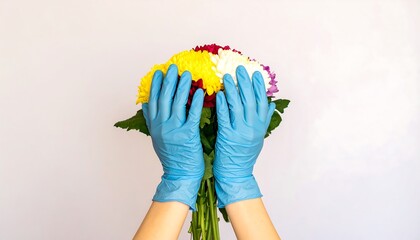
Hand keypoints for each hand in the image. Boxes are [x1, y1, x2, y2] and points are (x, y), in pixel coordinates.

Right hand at [142, 64, 204, 209]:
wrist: (180, 174)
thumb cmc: (172, 156)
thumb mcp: (157, 138)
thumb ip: (153, 121)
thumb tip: (147, 104)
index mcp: (154, 125)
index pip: (153, 100)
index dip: (156, 85)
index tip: (159, 72)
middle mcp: (161, 125)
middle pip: (164, 97)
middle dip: (169, 80)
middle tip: (174, 67)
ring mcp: (173, 130)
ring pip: (177, 102)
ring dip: (182, 86)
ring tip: (188, 74)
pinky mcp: (187, 134)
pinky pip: (192, 114)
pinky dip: (195, 101)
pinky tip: (200, 91)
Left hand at [214, 65, 274, 207]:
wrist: (236, 174)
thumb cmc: (245, 155)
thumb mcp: (259, 137)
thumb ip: (264, 120)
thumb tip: (271, 103)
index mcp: (261, 127)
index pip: (263, 103)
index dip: (260, 87)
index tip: (256, 74)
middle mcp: (252, 128)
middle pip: (250, 101)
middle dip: (246, 83)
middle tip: (241, 69)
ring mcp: (240, 132)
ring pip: (238, 106)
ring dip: (233, 90)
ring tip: (227, 77)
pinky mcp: (227, 137)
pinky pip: (225, 117)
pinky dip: (222, 105)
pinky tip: (219, 94)